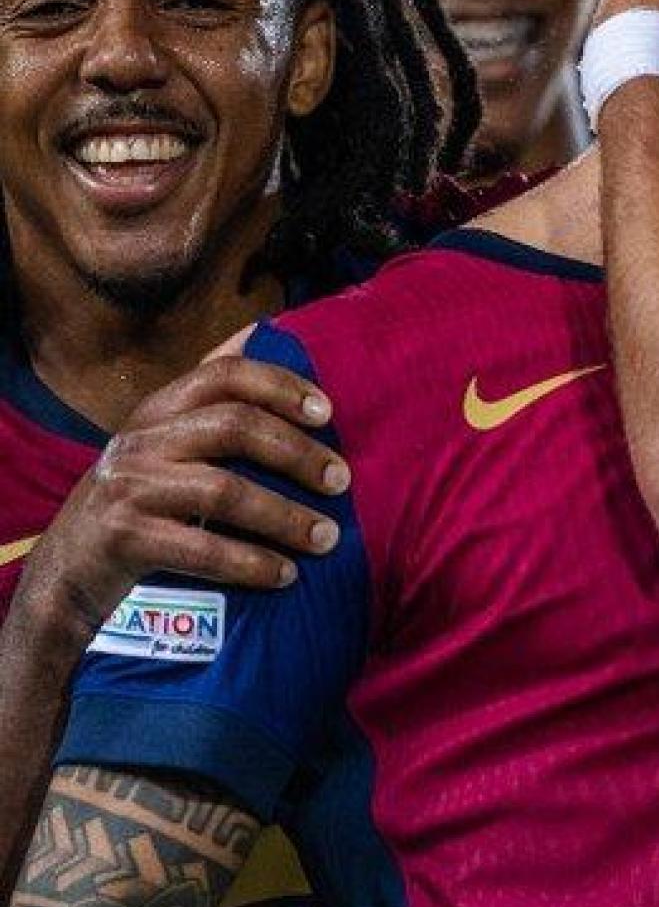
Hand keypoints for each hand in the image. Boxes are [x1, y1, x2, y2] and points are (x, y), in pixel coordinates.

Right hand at [12, 358, 347, 645]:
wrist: (69, 568)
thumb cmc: (140, 498)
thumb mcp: (167, 441)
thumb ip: (211, 398)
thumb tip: (261, 331)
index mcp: (159, 409)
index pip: (224, 374)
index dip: (280, 386)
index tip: (328, 412)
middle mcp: (142, 439)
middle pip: (233, 427)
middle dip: (297, 454)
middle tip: (342, 481)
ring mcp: (129, 486)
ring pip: (224, 490)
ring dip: (285, 517)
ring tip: (327, 538)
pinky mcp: (123, 537)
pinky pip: (201, 548)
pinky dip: (252, 563)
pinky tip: (286, 575)